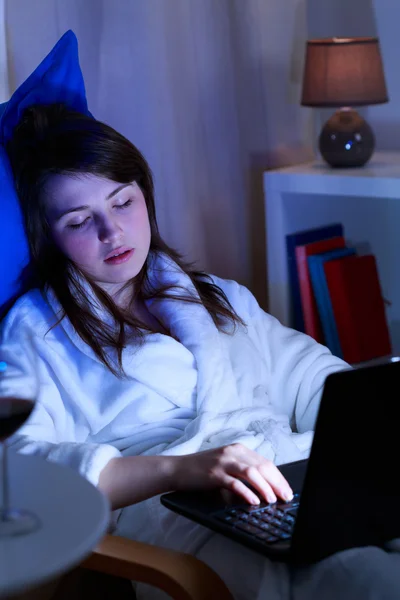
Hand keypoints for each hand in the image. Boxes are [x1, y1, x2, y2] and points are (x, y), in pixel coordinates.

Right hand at [172, 443, 292, 504]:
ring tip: (272, 500)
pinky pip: (234, 483)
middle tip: (286, 497)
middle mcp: (233, 452)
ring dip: (265, 487)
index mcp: (238, 449)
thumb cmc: (201, 471)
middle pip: (262, 466)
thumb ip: (242, 472)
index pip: (265, 462)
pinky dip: (246, 492)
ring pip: (251, 472)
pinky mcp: (214, 473)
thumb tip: (265, 488)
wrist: (177, 469)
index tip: (287, 491)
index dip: (279, 477)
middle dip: (277, 483)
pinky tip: (254, 501)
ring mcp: (223, 462)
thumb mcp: (225, 466)